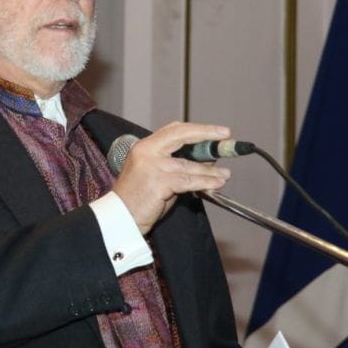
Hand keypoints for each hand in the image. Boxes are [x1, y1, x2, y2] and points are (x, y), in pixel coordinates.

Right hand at [111, 121, 232, 234]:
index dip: (198, 129)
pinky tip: (216, 184)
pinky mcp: (159, 182)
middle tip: (226, 137)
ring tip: (225, 174)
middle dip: (208, 135)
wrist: (121, 218)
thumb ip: (177, 165)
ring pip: (190, 164)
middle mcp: (148, 151)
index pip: (175, 130)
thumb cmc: (138, 199)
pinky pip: (189, 181)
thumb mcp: (157, 175)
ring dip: (211, 169)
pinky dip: (206, 182)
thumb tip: (205, 159)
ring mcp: (153, 166)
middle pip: (183, 135)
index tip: (217, 131)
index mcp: (145, 146)